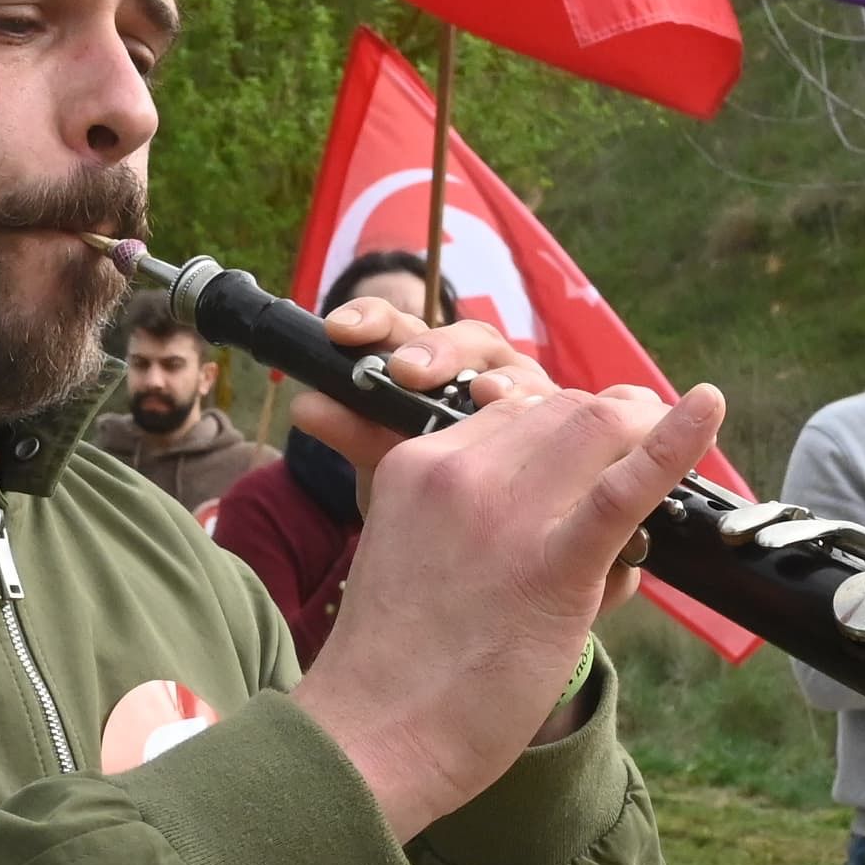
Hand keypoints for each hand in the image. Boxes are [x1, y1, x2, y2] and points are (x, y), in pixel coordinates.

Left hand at [283, 296, 555, 488]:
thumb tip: (305, 405)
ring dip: (500, 380)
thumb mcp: (383, 466)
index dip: (372, 319)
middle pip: (463, 338)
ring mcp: (523, 392)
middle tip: (410, 371)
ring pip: (514, 370)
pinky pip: (557, 412)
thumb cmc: (428, 495)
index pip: (398, 329)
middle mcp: (476, 367)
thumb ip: (353, 434)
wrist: (477, 545)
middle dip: (438, 350)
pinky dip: (543, 413)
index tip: (340, 330)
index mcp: (425, 365)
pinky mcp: (559, 426)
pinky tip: (531, 424)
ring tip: (485, 394)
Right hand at [295, 372, 727, 841]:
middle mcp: (458, 471)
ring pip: (595, 428)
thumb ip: (490, 530)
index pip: (510, 413)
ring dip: (641, 436)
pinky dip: (674, 442)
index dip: (563, 434)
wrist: (372, 737)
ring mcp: (505, 513)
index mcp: (417, 466)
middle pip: (559, 410)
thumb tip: (593, 531)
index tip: (588, 465)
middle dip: (610, 429)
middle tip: (643, 456)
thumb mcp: (421, 561)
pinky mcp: (550, 565)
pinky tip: (707, 408)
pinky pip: (623, 488)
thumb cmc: (399, 669)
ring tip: (672, 449)